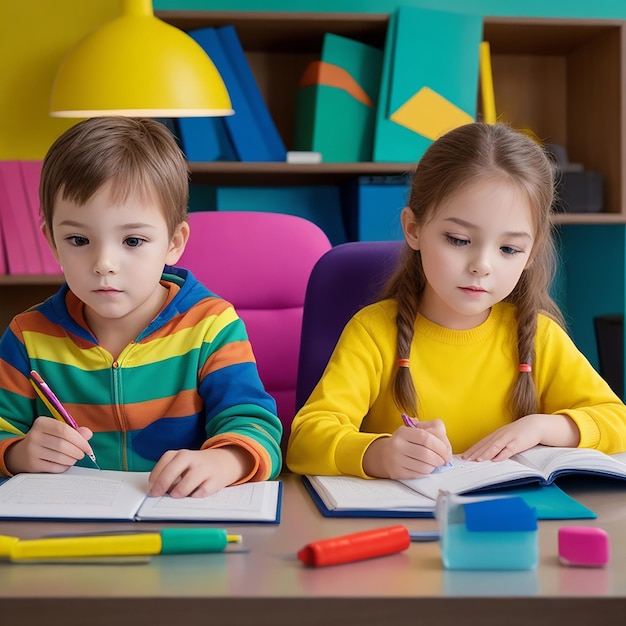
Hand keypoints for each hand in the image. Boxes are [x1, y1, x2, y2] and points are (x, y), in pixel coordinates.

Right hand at [5, 416, 94, 473]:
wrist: (21, 454)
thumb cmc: (45, 440)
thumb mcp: (57, 431)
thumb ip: (74, 431)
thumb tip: (88, 434)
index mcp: (41, 423)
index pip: (64, 430)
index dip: (80, 440)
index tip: (88, 447)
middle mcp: (34, 435)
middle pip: (63, 445)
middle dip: (78, 451)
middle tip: (82, 454)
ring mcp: (31, 450)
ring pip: (59, 457)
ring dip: (72, 459)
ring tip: (74, 458)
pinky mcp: (31, 464)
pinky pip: (54, 467)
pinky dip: (64, 467)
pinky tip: (65, 464)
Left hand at [148, 446, 254, 497]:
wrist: (225, 461)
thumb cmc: (197, 466)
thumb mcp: (182, 464)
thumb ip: (169, 474)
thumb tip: (156, 490)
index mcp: (180, 454)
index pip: (163, 463)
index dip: (155, 478)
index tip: (152, 488)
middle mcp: (191, 458)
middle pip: (172, 470)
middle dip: (162, 484)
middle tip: (157, 494)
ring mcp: (204, 468)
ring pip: (188, 481)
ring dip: (179, 491)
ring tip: (177, 495)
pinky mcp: (215, 480)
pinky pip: (202, 491)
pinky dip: (196, 495)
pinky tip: (194, 494)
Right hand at [362, 419, 451, 479]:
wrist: (384, 455)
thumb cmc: (406, 442)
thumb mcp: (416, 430)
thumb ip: (434, 429)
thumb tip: (446, 444)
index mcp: (403, 432)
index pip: (426, 437)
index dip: (441, 445)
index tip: (446, 451)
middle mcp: (397, 445)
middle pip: (426, 453)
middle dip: (441, 458)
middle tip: (445, 460)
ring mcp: (396, 459)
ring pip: (424, 466)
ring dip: (435, 466)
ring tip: (436, 463)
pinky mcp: (397, 472)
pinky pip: (418, 474)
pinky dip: (427, 472)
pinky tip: (426, 467)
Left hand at [462, 413, 579, 461]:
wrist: (535, 425)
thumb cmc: (519, 432)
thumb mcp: (506, 437)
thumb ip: (497, 444)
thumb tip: (488, 454)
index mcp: (496, 435)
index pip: (481, 443)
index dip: (472, 449)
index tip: (464, 455)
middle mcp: (500, 436)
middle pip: (485, 445)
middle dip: (475, 452)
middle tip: (466, 459)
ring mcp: (508, 439)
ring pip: (494, 447)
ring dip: (485, 453)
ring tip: (477, 460)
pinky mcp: (518, 443)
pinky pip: (509, 450)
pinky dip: (502, 455)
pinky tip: (496, 460)